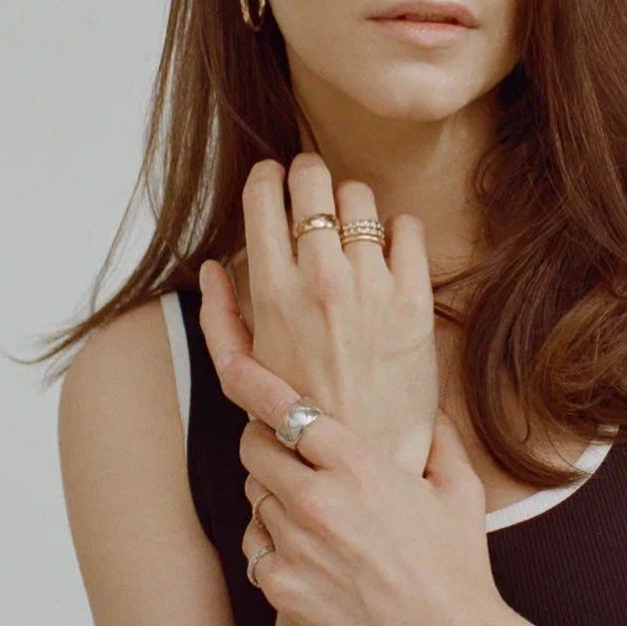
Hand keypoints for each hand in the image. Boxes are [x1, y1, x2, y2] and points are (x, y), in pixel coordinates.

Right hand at [204, 152, 440, 472]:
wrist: (370, 452)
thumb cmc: (302, 411)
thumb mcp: (243, 371)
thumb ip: (218, 316)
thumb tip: (211, 266)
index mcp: (274, 292)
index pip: (264, 198)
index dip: (266, 177)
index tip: (272, 179)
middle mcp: (321, 279)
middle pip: (313, 181)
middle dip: (308, 173)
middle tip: (312, 186)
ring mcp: (372, 286)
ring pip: (361, 197)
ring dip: (352, 202)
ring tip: (350, 225)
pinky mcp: (415, 297)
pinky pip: (408, 227)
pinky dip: (397, 229)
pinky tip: (387, 250)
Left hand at [238, 400, 508, 625]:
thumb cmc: (459, 565)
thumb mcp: (461, 489)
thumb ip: (440, 437)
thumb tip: (426, 406)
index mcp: (359, 467)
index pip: (287, 410)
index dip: (254, 384)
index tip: (233, 366)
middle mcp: (318, 502)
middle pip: (254, 449)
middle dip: (263, 441)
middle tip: (283, 447)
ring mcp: (296, 547)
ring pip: (254, 497)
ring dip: (271, 493)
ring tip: (307, 507)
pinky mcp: (283, 589)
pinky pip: (254, 547)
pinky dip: (269, 542)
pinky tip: (301, 549)